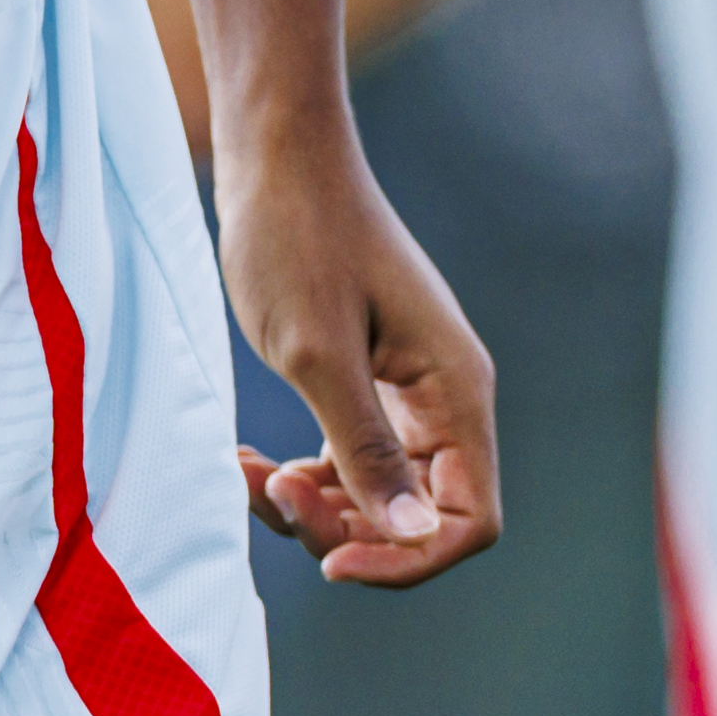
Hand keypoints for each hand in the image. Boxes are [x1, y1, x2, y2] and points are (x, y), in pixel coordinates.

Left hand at [219, 140, 501, 586]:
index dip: (407, 557)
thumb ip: (365, 451)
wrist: (274, 157)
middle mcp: (444, 398)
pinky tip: (246, 461)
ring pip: (373, 494)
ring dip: (310, 504)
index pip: (470, 520)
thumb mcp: (319, 355)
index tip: (329, 558)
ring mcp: (405, 392)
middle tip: (268, 490)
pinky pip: (344, 460)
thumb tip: (418, 536)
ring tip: (246, 473)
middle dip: (342, 527)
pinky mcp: (364, 382)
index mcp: (455, 392)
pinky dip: (298, 474)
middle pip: (417, 515)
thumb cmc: (295, 239)